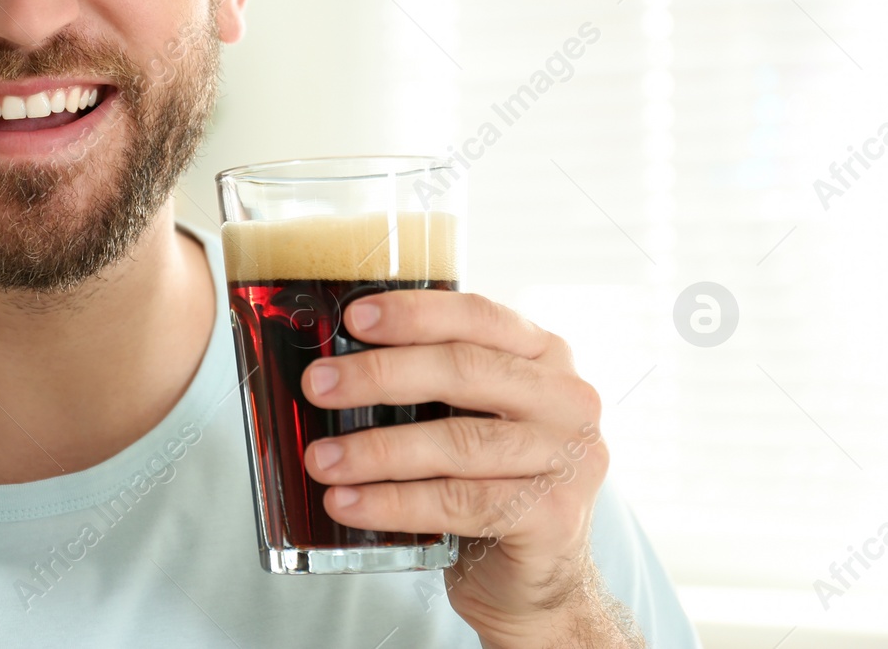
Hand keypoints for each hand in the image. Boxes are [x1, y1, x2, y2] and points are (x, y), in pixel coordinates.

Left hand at [299, 289, 641, 647]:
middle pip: (464, 371)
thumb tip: (332, 366)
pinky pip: (460, 503)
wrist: (537, 574)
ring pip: (458, 442)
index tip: (354, 318)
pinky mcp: (554, 516)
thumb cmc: (490, 479)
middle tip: (318, 386)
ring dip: (378, 450)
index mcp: (543, 355)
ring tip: (322, 459)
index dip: (414, 314)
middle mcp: (567, 398)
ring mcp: (569, 458)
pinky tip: (348, 504)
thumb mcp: (470, 413)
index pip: (478, 316)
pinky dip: (395, 503)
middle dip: (380, 376)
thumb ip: (428, 380)